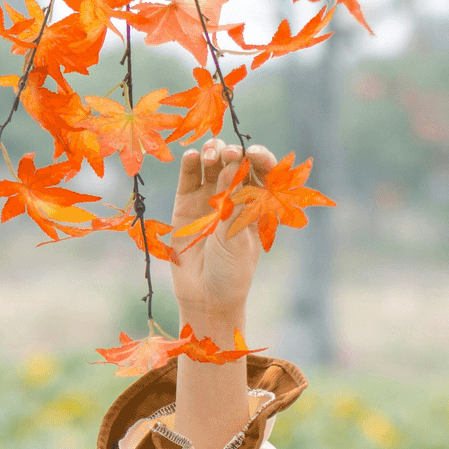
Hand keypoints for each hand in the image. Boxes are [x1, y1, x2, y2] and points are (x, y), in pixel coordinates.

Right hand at [170, 139, 275, 333]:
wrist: (204, 296)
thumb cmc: (231, 270)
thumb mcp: (237, 236)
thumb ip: (233, 201)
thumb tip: (232, 164)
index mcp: (258, 203)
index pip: (263, 171)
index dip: (260, 157)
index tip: (253, 153)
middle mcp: (235, 195)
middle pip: (236, 162)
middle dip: (233, 152)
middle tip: (229, 154)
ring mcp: (210, 197)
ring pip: (212, 163)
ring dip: (212, 152)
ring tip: (209, 154)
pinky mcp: (186, 202)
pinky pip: (189, 176)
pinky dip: (190, 162)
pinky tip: (192, 156)